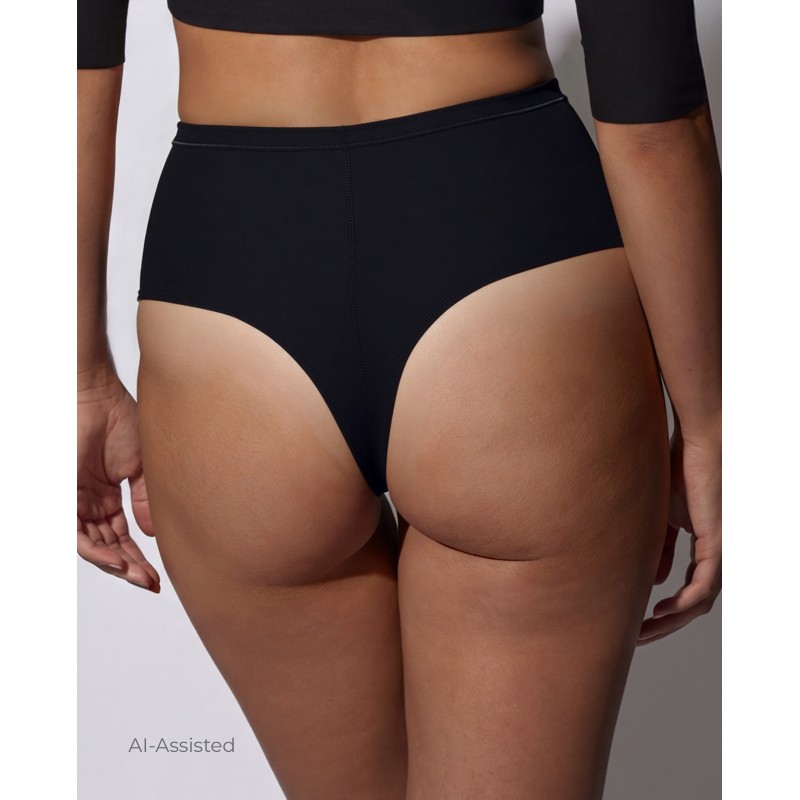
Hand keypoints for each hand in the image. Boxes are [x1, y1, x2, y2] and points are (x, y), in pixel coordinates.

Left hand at [78, 366, 159, 591]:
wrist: (97, 396)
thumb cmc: (119, 419)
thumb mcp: (142, 467)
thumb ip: (145, 500)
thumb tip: (154, 533)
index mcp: (108, 497)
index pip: (123, 536)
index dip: (140, 557)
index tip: (160, 574)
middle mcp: (91, 504)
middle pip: (110, 546)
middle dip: (131, 568)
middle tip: (153, 582)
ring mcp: (77, 503)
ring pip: (93, 546)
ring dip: (116, 565)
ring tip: (140, 577)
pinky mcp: (66, 498)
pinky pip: (76, 535)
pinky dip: (96, 551)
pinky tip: (116, 562)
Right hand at [638, 416, 720, 644]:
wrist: (695, 441)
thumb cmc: (674, 466)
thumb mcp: (658, 515)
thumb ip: (658, 547)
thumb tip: (651, 580)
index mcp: (702, 543)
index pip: (688, 586)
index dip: (666, 608)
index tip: (639, 618)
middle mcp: (715, 551)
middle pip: (695, 601)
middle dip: (666, 623)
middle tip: (639, 636)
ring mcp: (719, 549)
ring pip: (701, 600)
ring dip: (674, 620)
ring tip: (646, 630)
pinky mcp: (717, 542)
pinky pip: (705, 584)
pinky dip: (685, 602)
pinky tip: (664, 610)